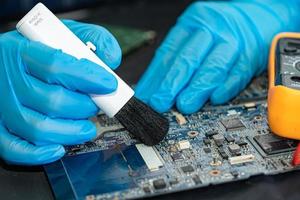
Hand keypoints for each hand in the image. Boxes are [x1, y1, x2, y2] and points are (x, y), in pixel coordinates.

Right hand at [0, 20, 120, 164]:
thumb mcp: (62, 33)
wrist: (2, 62)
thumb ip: (91, 38)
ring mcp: (1, 106)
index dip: (88, 78)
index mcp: (22, 51)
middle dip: (85, 107)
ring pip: (38, 128)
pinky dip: (40, 154)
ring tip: (86, 127)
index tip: (109, 84)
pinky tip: (59, 147)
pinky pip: (14, 149)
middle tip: (96, 104)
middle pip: (52, 101)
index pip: (57, 66)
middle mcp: (7, 79)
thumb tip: (111, 59)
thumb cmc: (35, 50)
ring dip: (72, 132)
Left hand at [135, 0, 299, 113]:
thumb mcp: (193, 37)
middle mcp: (212, 30)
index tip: (146, 96)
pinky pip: (239, 73)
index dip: (155, 77)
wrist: (256, 18)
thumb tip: (152, 89)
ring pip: (213, 66)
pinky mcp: (251, 55)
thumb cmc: (219, 32)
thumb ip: (175, 60)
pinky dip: (226, 87)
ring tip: (184, 105)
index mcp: (192, 23)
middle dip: (171, 84)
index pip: (168, 52)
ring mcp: (233, 42)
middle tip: (160, 102)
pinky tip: (215, 98)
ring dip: (197, 89)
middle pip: (188, 58)